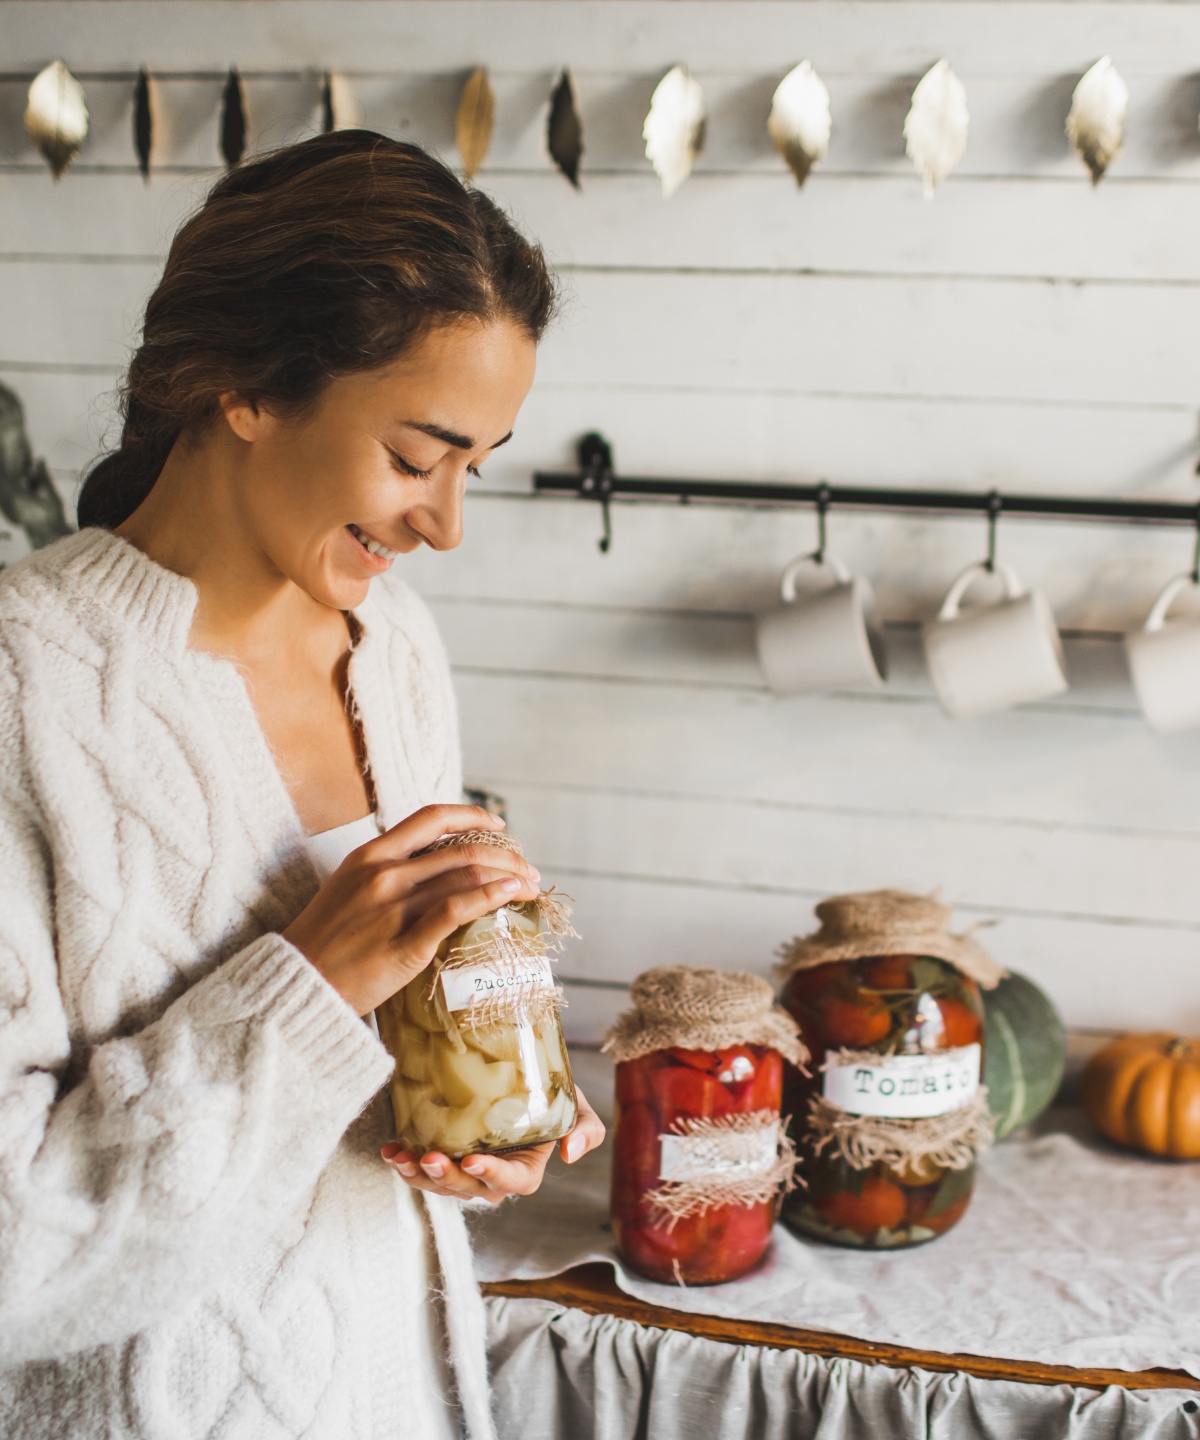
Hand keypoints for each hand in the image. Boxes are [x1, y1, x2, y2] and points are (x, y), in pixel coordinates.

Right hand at [283, 804, 540, 1015]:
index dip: (472, 815)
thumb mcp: (347, 889)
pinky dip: (491, 897)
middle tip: (528, 870)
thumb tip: (434, 871)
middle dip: (506, 856)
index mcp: (369, 855)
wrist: (296, 986)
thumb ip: (386, 874)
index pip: (431, 817)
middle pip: (461, 849)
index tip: (498, 825)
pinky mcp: (405, 943)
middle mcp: (384, 873)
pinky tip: (510, 896)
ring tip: (529, 887)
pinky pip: (457, 910)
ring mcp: (394, 906)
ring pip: (466, 875)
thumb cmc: (323, 943)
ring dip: (508, 877)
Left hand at [380, 1085, 606, 1203]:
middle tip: (430, 1159)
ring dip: (419, 1175)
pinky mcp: (443, 1155)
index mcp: (525, 1170)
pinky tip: (391, 1150)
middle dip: (448, 1178)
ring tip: (402, 1157)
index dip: (493, 1175)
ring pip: (441, 1184)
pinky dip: (404, 1162)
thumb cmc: (548, 1093)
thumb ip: (586, 1128)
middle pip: (470, 1188)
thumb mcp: (575, 1105)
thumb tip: (572, 1154)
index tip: (474, 1160)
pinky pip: (422, 1169)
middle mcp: (492, 1176)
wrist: (517, 1075)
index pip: (512, 1182)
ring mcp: (465, 1169)